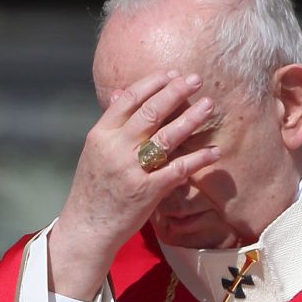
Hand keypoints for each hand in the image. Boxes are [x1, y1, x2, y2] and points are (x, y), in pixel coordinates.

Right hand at [48, 71, 219, 299]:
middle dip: (176, 92)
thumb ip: (110, 123)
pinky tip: (214, 151)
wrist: (86, 228)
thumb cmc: (93, 189)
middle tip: (196, 79)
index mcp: (101, 135)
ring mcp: (131, 169)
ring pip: (166, 136)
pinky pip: (178, 169)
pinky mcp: (147, 191)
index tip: (172, 74)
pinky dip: (198, 158)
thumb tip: (119, 93)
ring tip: (209, 105)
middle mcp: (115, 148)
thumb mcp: (94, 151)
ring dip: (191, 118)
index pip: (129, 99)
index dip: (153, 83)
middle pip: (151, 112)